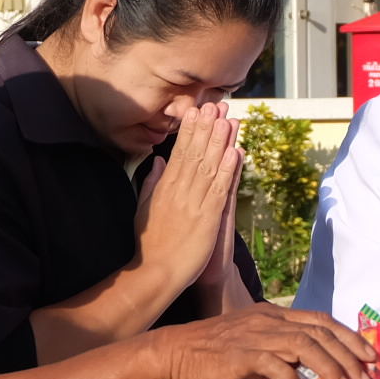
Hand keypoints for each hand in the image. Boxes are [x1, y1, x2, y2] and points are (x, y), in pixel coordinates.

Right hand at [132, 104, 241, 294]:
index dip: (189, 131)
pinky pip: (219, 189)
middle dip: (206, 129)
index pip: (179, 153)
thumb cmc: (151, 244)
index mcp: (164, 189)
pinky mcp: (207, 219)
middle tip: (215, 105)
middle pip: (194, 154)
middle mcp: (178, 192)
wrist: (157, 273)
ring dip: (219, 142)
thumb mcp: (144, 208)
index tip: (196, 111)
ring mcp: (193, 204)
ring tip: (228, 120)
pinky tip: (235, 152)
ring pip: (208, 167)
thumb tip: (157, 160)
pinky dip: (227, 170)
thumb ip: (151, 182)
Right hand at [153, 304, 375, 378]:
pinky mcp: (240, 354)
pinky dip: (293, 377)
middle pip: (319, 331)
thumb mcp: (254, 350)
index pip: (320, 320)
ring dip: (329, 366)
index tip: (370, 356)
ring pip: (303, 344)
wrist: (174, 354)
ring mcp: (254, 335)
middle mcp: (269, 320)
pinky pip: (273, 363)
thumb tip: (309, 377)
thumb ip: (281, 357)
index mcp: (274, 315)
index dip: (348, 336)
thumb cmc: (214, 356)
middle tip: (365, 378)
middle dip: (348, 354)